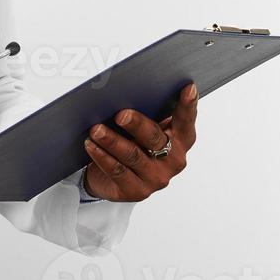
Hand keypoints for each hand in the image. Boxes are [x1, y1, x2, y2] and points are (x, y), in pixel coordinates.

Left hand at [81, 82, 197, 201]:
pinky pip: (118, 171)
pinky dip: (102, 156)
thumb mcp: (141, 127)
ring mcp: (156, 178)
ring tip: (96, 130)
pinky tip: (91, 145)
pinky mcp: (137, 191)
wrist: (111, 177)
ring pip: (133, 155)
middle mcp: (173, 160)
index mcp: (180, 140)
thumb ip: (145, 113)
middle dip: (137, 124)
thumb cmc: (131, 142)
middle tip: (121, 114)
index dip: (188, 105)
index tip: (188, 88)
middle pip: (154, 138)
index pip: (185, 121)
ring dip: (112, 141)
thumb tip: (125, 91)